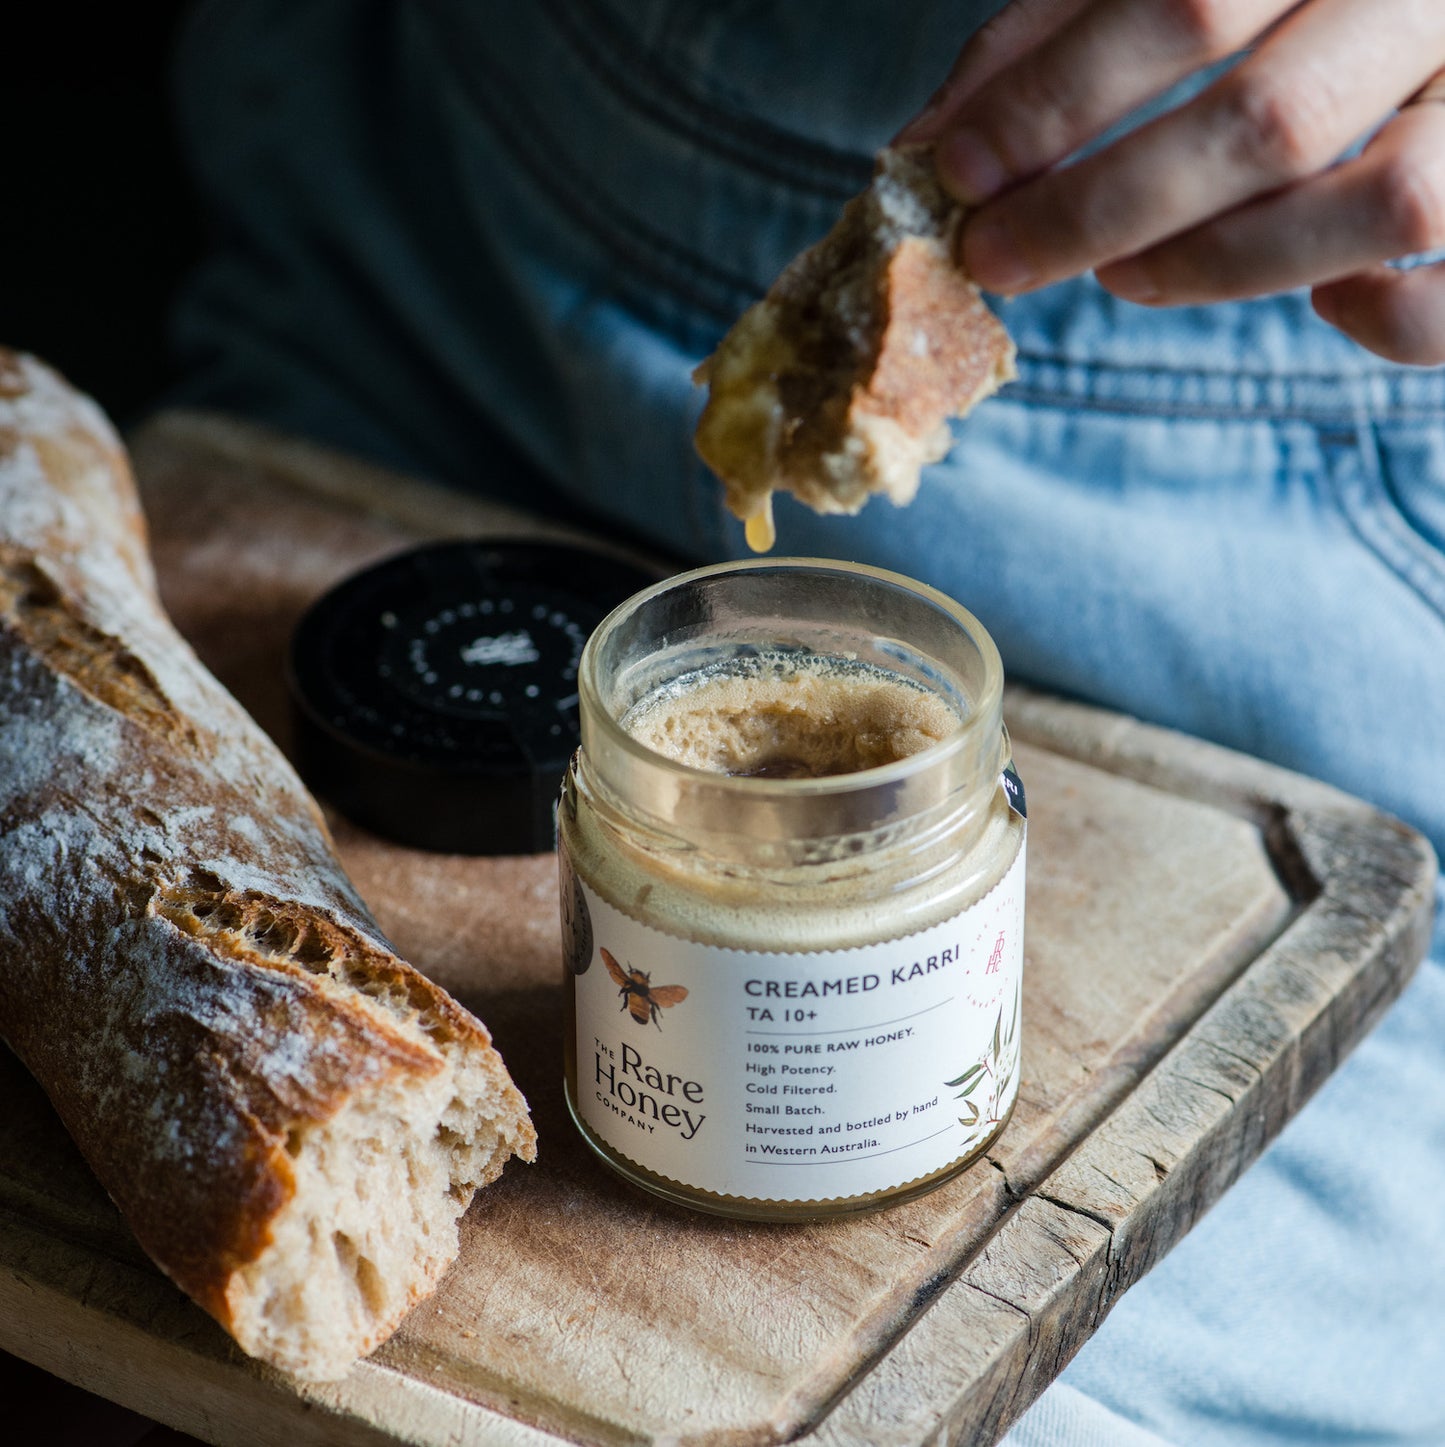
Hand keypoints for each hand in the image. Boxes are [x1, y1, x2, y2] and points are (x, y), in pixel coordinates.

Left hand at [898, 0, 1444, 364]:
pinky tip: (1324, 301)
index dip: (1054, 99)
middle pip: (1267, 119)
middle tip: (998, 257)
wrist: (1430, 4)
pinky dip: (1384, 317)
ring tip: (1120, 276)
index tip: (957, 171)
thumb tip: (928, 145)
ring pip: (1381, 204)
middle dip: (1101, 206)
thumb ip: (1059, 34)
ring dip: (1217, 265)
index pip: (1187, 0)